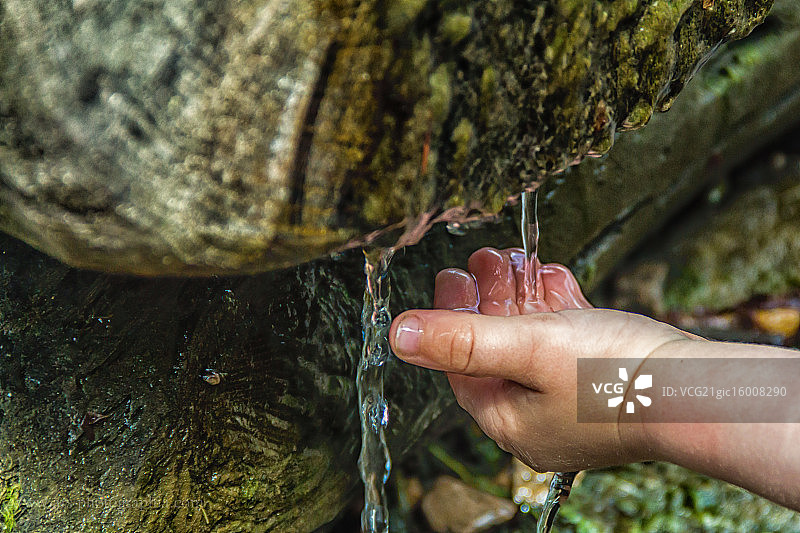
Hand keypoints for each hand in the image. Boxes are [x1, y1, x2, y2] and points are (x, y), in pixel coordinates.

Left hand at [390, 247, 691, 471]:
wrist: (703, 392)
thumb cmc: (615, 376)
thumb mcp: (527, 347)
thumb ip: (461, 339)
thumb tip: (398, 334)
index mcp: (512, 421)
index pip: (462, 368)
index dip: (449, 322)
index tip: (448, 279)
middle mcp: (540, 417)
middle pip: (496, 353)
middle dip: (486, 302)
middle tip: (479, 261)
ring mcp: (573, 401)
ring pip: (533, 344)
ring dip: (520, 299)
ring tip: (511, 259)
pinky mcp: (605, 383)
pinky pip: (567, 344)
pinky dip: (555, 310)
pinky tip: (552, 278)